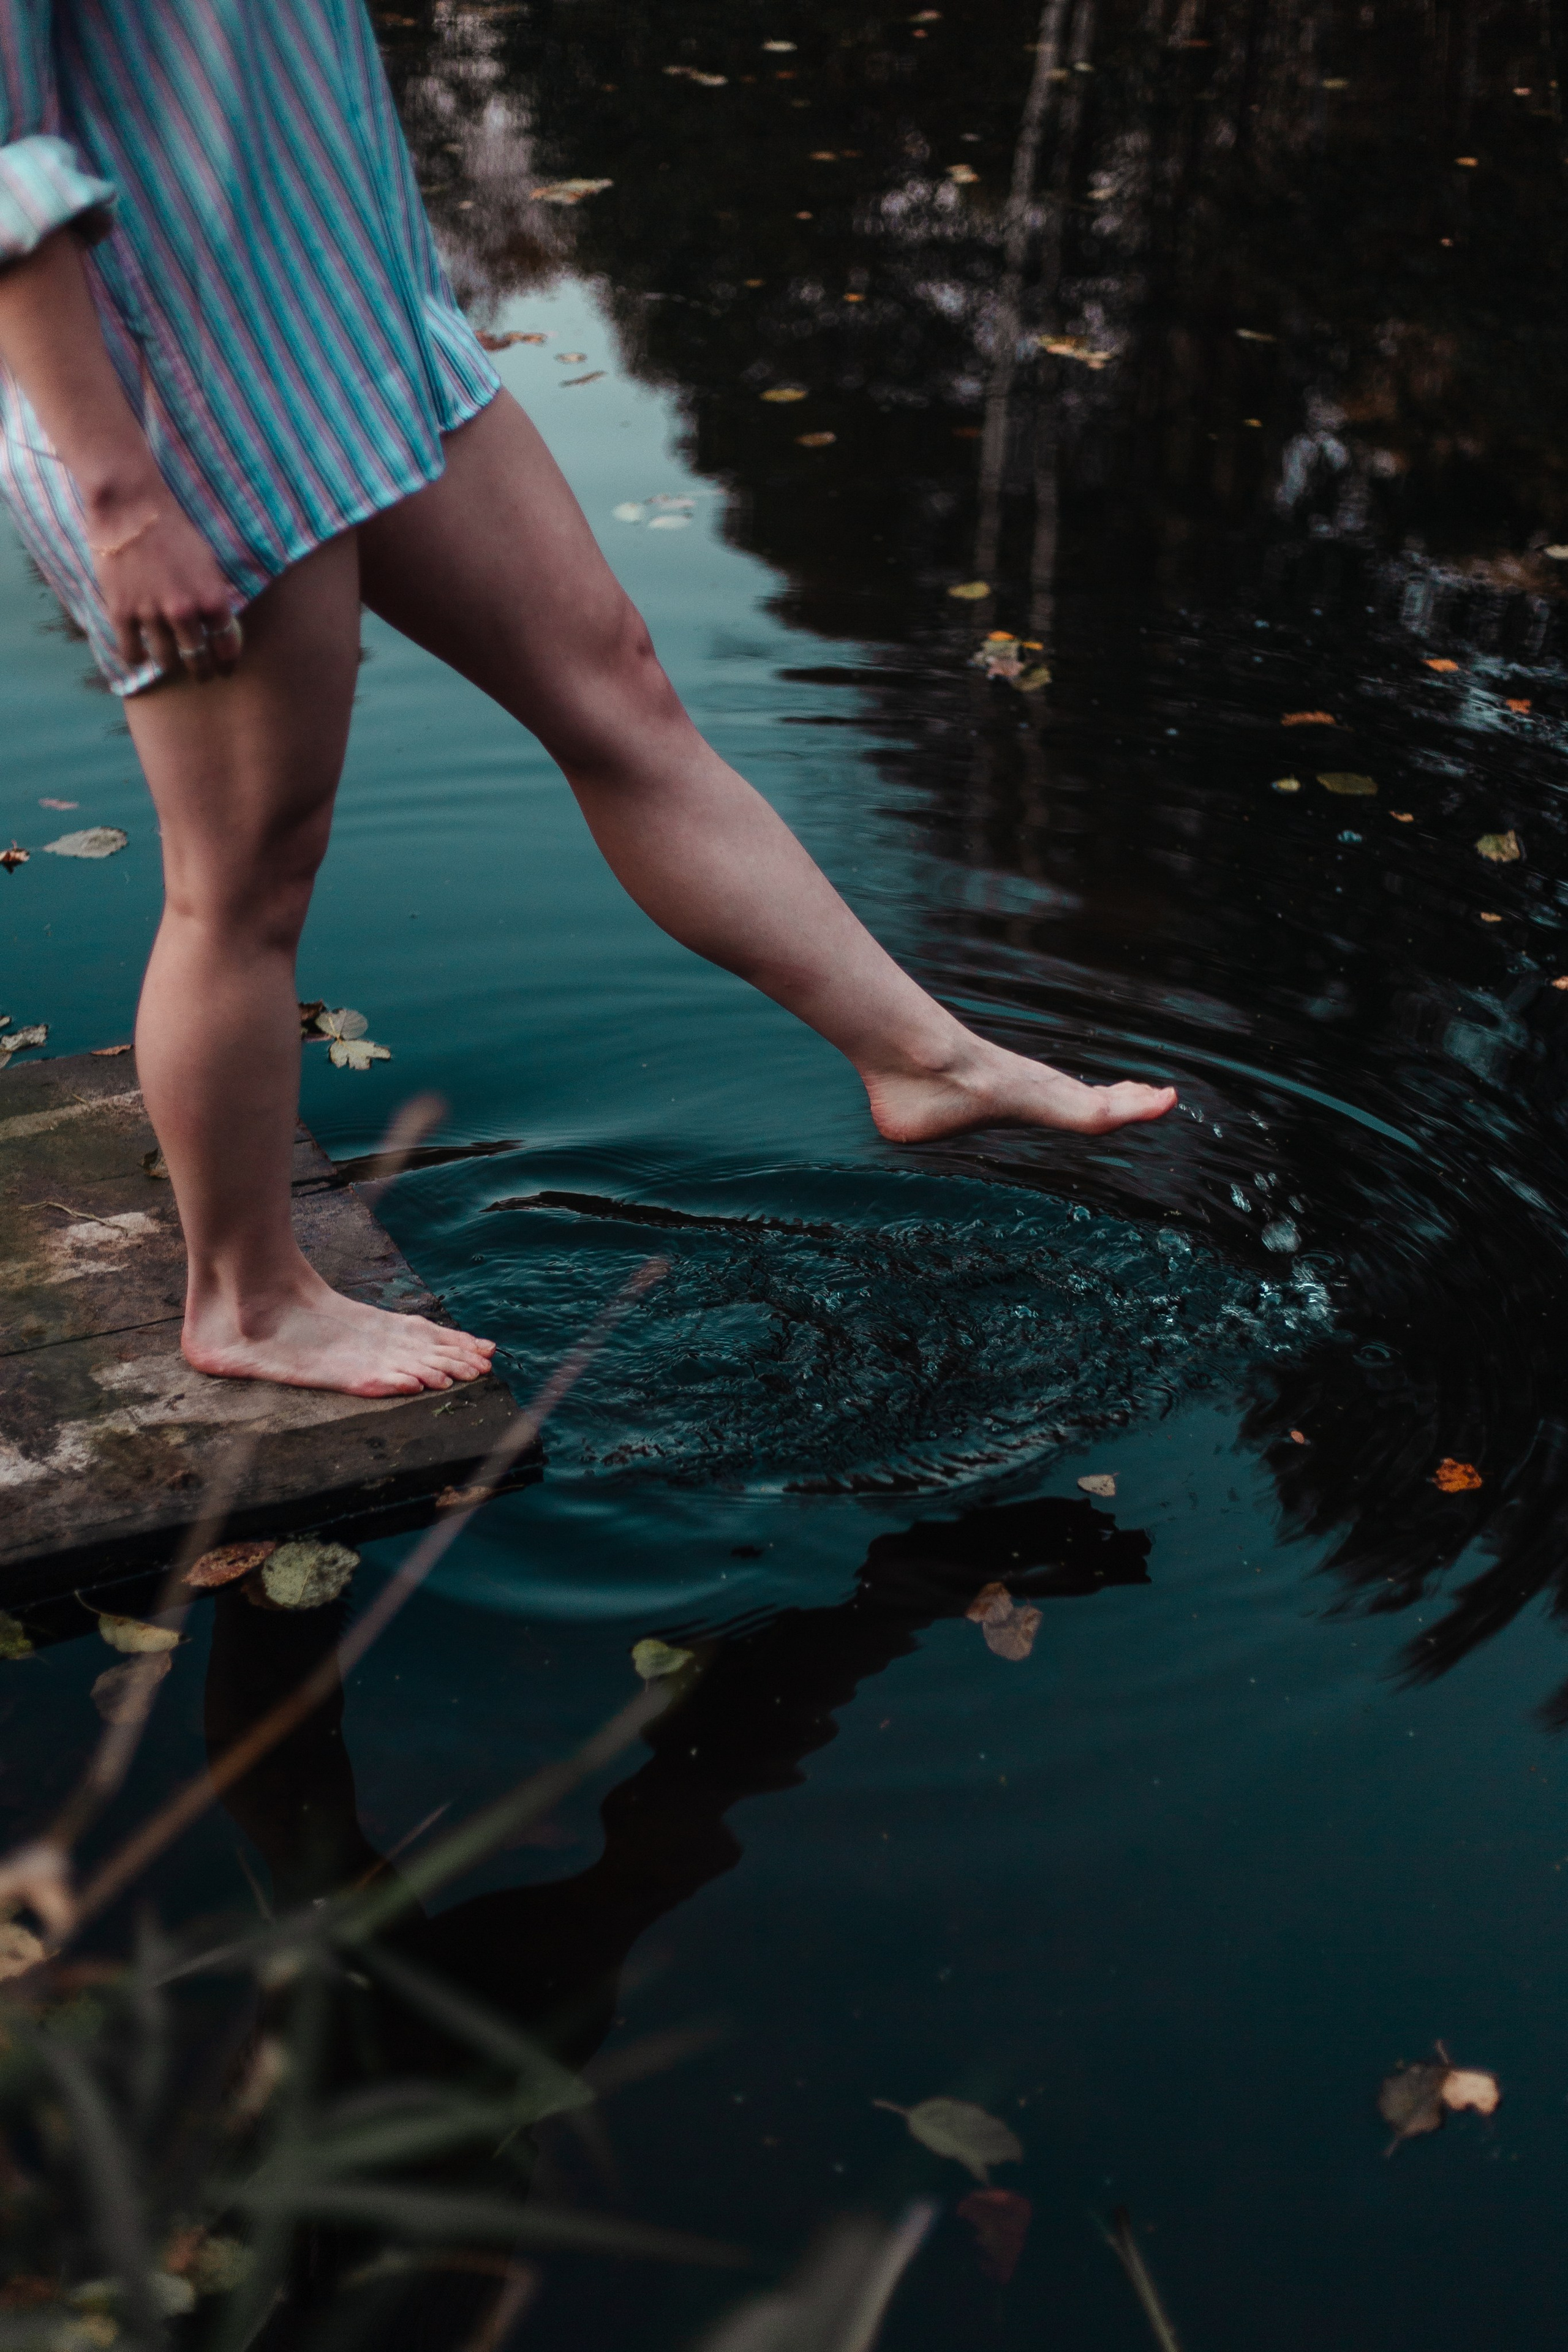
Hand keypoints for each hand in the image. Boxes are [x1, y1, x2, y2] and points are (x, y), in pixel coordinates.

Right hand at [89, 495, 242, 683]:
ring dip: (169, 664)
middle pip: (197, 659)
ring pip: (166, 660)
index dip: (227, 664)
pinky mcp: (122, 612)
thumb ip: (213, 597)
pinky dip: (137, 658)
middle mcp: (185, 612)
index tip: (225, 670)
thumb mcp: (208, 563)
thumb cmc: (173, 530)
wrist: (131, 508)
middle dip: (202, 672)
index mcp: (213, 599)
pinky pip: (132, 652)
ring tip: (170, 662)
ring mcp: (152, 614)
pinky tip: (140, 656)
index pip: (226, 647)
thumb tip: (218, 625)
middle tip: (201, 675)